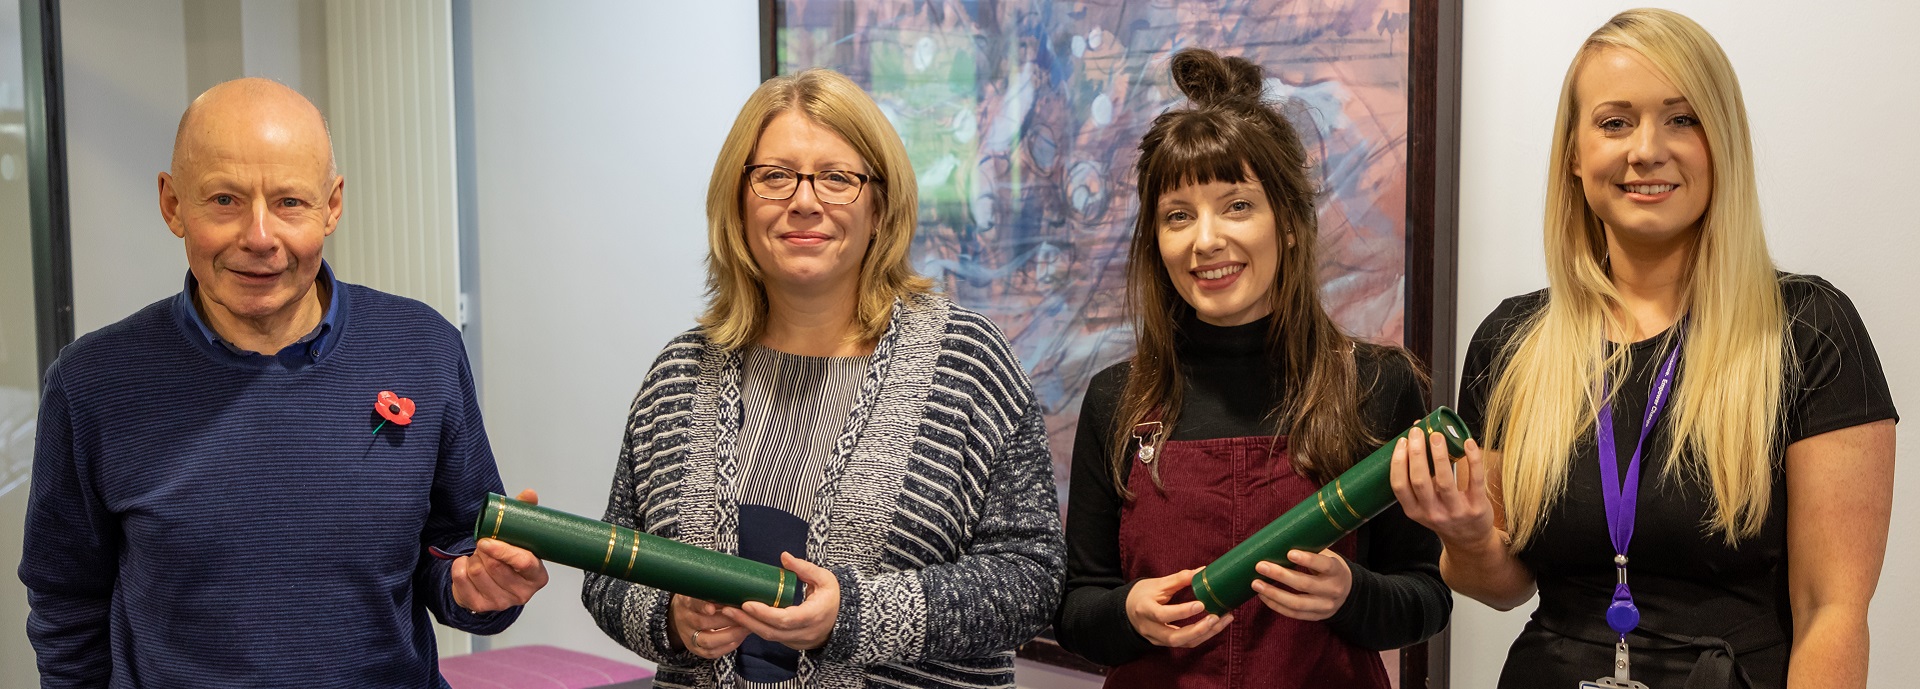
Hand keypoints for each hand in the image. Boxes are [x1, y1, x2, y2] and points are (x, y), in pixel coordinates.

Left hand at [450, 488, 549, 612]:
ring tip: (478, 555)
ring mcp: (501, 602)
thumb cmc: (509, 557)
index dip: (504, 550)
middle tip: (484, 543)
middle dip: (484, 550)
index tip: (488, 540)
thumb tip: (530, 494)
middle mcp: (522, 593)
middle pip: (496, 567)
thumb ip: (525, 513)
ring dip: (473, 558)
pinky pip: (461, 581)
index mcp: (537, 575)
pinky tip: (465, 563)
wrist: (492, 580)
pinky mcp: (480, 606)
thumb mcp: (520, 536)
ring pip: (477, 572)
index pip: (524, 562)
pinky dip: (458, 567)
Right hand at [672, 594, 748, 658]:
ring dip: (730, 634)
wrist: (680, 615)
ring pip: (708, 641)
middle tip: (745, 614)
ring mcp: (689, 637)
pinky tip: (740, 637)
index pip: (692, 603)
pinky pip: (712, 652)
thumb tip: (735, 586)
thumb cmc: (698, 598)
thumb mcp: (700, 589)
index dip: (702, 606)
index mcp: (685, 602)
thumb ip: (712, 588)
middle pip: (702, 623)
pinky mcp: (695, 649)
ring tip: (747, 627)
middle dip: (726, 620)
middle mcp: (685, 620)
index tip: (712, 607)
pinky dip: (728, 646)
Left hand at [719, 552, 840, 650]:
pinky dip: (755, 628)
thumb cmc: (832, 598)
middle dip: (748, 621)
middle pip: (771, 631)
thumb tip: (784, 557)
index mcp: (813, 616)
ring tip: (729, 612)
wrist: (842, 621)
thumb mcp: (825, 579)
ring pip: (768, 637)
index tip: (747, 603)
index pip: (785, 619)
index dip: (764, 613)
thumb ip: (805, 568)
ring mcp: (796, 641)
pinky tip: (741, 618)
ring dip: (747, 626)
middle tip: (728, 608)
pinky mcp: (790, 643)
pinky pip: (770, 637)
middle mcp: (804, 632)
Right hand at [1123, 568, 1232, 647]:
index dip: (1182, 611)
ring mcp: (1157, 639)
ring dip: (1206, 634)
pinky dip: (1203, 635)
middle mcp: (1150, 628)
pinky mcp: (1166, 644)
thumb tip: (1202, 571)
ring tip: (1224, 620)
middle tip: (1216, 617)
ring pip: (1183, 643)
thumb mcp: (1157, 583)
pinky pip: (1186, 643)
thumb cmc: (1143, 594)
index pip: (1162, 614)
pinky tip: (1216, 625)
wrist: (1128, 610)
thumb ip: (1179, 579)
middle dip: (1198, 630)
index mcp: (1144, 609)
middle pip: (1174, 637)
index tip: (1201, 604)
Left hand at [1251, 549, 1350, 620]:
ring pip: (1297, 603)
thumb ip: (1309, 549)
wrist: (1347, 591)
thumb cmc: (1328, 567)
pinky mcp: (1316, 616)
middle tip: (1260, 566)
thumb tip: (1279, 539)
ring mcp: (1325, 606)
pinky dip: (1276, 605)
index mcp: (1337, 571)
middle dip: (1281, 575)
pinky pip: (1293, 614)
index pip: (1324, 565)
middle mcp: (1333, 590)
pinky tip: (1262, 595)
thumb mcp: (1327, 555)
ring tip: (1256, 584)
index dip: (1307, 560)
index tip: (1289, 553)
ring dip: (1274, 594)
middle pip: (1305, 585)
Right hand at [1391, 430, 1495, 548]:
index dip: (1398, 461)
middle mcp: (1432, 513)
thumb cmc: (1444, 515)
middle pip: (1419, 480)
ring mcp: (1455, 511)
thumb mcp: (1423, 506)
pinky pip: (1475, 479)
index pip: (1399, 486)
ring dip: (1439, 455)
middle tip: (1417, 432)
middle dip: (1416, 452)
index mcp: (1415, 511)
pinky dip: (1472, 459)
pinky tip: (1468, 443)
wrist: (1470, 541)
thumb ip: (1417, 480)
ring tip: (1437, 436)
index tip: (1401, 442)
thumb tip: (1415, 440)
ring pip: (1444, 480)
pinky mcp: (1476, 507)